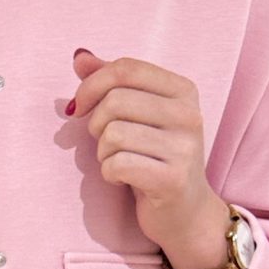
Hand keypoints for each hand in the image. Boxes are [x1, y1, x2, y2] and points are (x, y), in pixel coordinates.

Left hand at [67, 47, 231, 268]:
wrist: (185, 212)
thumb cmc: (155, 157)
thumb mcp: (138, 114)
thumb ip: (111, 83)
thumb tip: (79, 56)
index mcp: (183, 90)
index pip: (126, 68)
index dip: (92, 84)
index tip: (80, 106)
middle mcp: (189, 115)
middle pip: (116, 101)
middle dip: (96, 124)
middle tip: (105, 142)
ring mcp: (185, 148)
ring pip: (113, 134)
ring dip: (103, 152)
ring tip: (118, 161)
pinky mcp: (173, 179)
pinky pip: (117, 164)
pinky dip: (109, 173)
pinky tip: (123, 179)